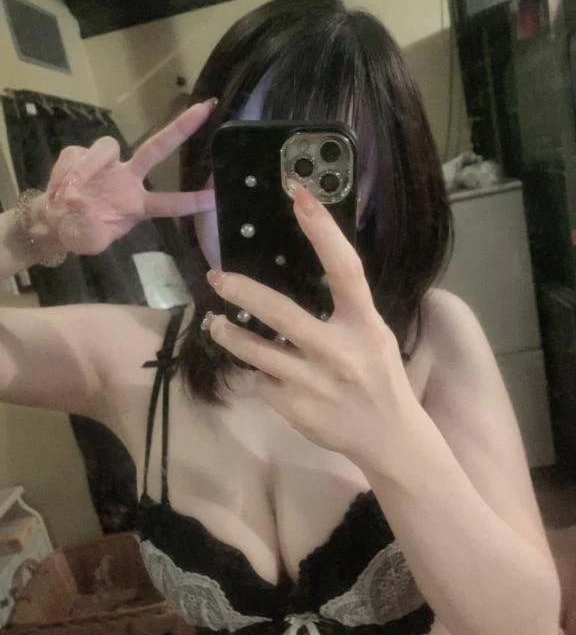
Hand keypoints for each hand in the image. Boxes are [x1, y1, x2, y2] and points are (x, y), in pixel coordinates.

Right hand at [37, 100, 216, 254]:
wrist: (53, 220)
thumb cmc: (81, 232)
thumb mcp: (90, 240)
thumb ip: (89, 227)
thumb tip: (80, 203)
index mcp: (138, 204)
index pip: (170, 203)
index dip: (192, 201)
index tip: (217, 196)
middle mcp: (129, 178)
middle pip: (157, 148)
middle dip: (181, 128)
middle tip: (203, 109)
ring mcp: (108, 164)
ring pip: (107, 148)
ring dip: (88, 168)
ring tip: (69, 195)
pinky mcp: (81, 153)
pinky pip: (76, 156)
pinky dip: (66, 174)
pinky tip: (58, 190)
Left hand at [204, 184, 418, 463]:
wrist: (390, 440)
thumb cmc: (381, 378)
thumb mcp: (374, 336)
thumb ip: (344, 310)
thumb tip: (309, 273)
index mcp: (365, 325)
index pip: (345, 269)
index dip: (322, 230)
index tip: (298, 194)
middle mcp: (339, 351)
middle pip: (281, 313)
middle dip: (243, 291)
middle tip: (216, 277)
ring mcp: (314, 382)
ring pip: (256, 352)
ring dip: (228, 334)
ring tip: (214, 322)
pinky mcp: (295, 409)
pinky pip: (260, 382)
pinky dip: (254, 371)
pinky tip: (252, 367)